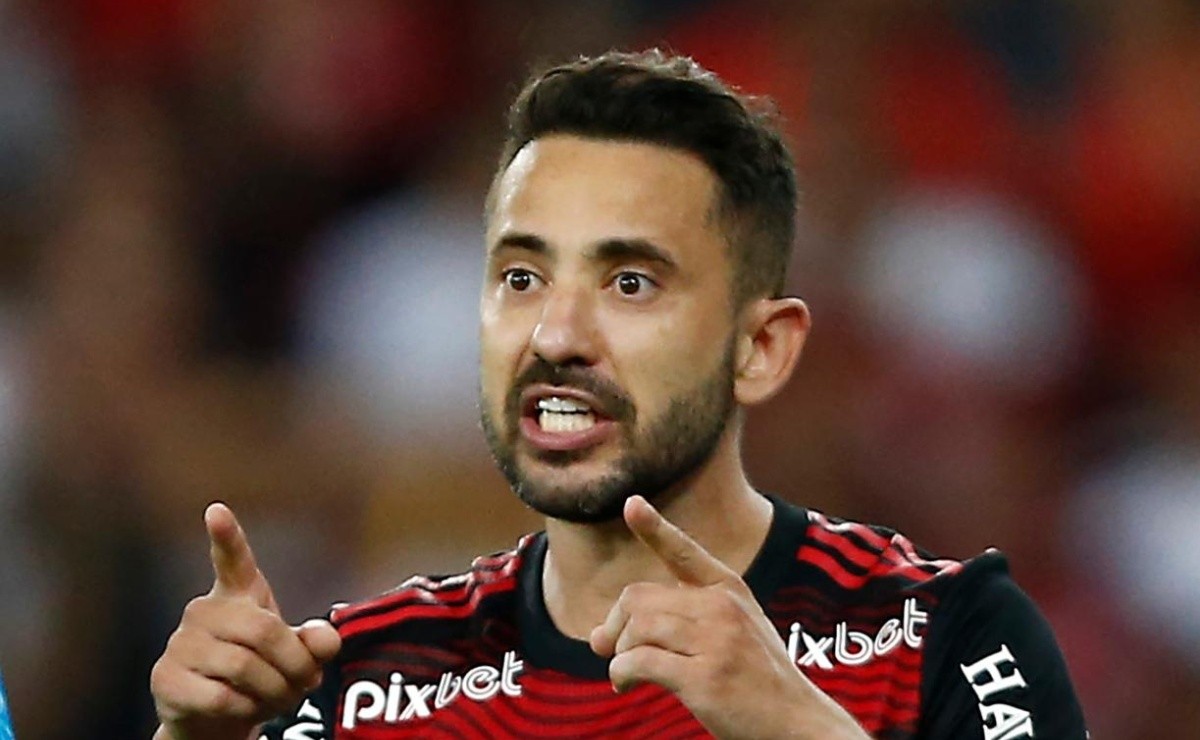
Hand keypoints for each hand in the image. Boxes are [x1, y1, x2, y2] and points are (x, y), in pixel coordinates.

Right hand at [150, 503, 341, 739]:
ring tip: (282, 699)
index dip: (226, 536)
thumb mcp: (293, 655)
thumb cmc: (258, 673)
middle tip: (306, 684)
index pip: (232, 559)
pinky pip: (220, 696)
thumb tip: (327, 641)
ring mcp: (180, 644)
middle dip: (295, 664)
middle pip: (263, 631)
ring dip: (274, 691)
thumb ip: (315, 643)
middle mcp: (203, 611)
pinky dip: (246, 709)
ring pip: (243, 666)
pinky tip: (247, 708)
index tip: (217, 510)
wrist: (215, 719)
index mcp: (237, 594)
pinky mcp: (165, 679)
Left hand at [588, 496, 867, 739]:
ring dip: (619, 653)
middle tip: (608, 649)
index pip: (684, 551)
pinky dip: (622, 673)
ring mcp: (716, 641)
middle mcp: (723, 607)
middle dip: (615, 625)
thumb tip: (598, 635)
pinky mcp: (705, 677)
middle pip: (639, 598)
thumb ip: (677, 624)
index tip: (632, 503)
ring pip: (637, 628)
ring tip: (624, 674)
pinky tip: (627, 683)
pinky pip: (639, 662)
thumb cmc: (758, 681)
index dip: (655, 528)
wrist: (799, 724)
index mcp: (730, 590)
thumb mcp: (734, 632)